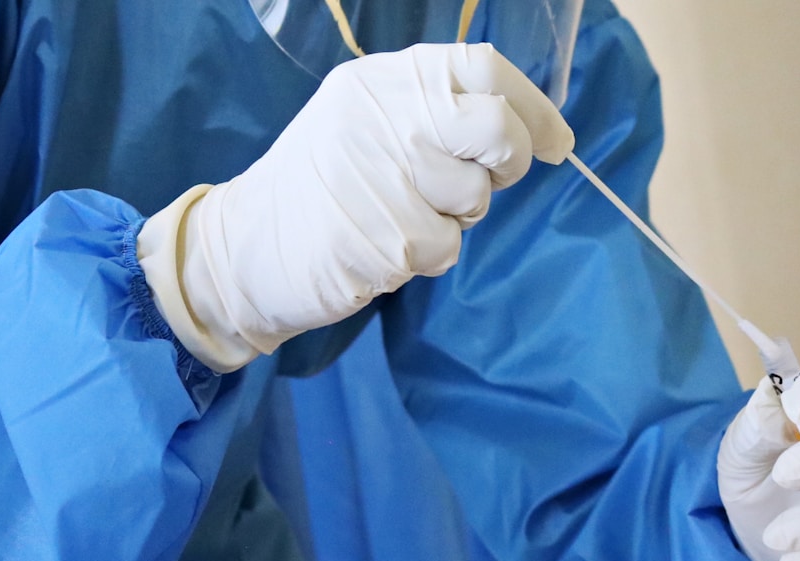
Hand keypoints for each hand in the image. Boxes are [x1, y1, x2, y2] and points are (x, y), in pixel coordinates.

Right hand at [139, 43, 573, 371]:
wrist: (244, 248)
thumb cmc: (320, 187)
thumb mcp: (364, 122)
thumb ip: (432, 113)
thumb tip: (522, 130)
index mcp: (382, 81)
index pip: (483, 67)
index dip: (534, 107)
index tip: (555, 143)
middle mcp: (385, 117)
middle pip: (495, 127)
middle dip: (510, 160)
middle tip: (490, 181)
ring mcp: (385, 176)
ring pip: (475, 196)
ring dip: (455, 216)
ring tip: (404, 214)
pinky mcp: (386, 236)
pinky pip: (447, 246)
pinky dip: (428, 255)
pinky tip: (385, 246)